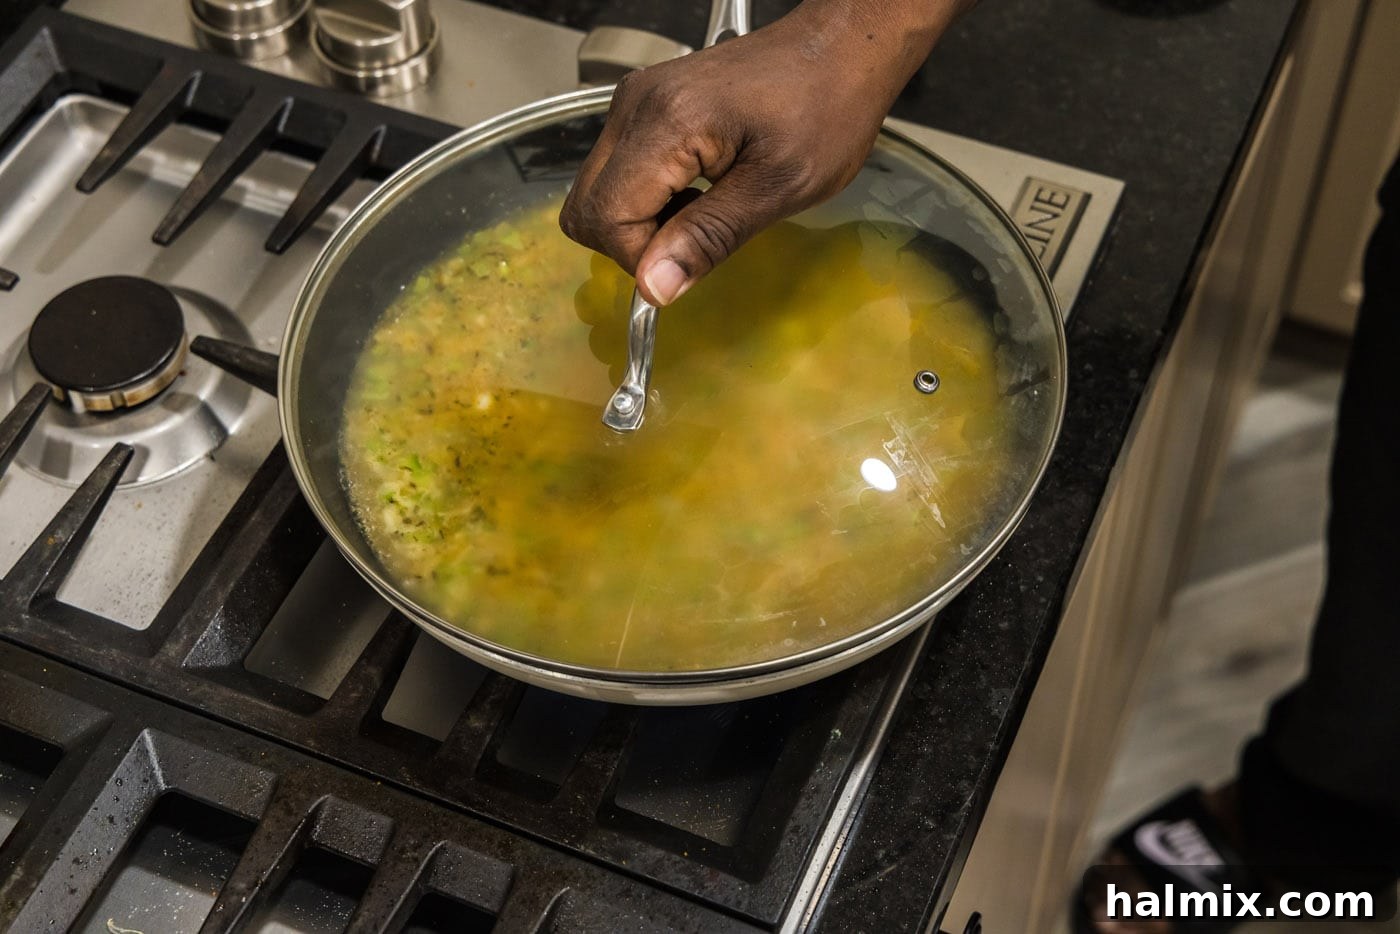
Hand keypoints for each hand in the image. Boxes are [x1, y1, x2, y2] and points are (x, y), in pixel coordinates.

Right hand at [559, 0, 966, 305]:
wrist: (840, 48)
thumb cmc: (826, 108)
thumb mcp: (778, 188)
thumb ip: (709, 238)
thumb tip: (654, 287)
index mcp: (667, 122)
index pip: (606, 216)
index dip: (640, 258)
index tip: (688, 264)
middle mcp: (637, 105)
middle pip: (587, 205)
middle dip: (632, 243)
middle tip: (695, 240)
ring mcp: (636, 101)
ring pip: (598, 190)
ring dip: (642, 221)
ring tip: (706, 209)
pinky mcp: (646, 104)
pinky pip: (619, 170)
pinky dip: (649, 198)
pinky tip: (698, 191)